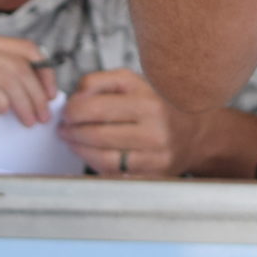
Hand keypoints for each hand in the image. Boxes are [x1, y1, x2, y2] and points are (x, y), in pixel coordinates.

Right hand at [0, 34, 56, 126]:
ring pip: (12, 82)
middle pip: (23, 69)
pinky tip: (3, 112)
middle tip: (44, 116)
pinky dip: (2, 104)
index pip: (27, 49)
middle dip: (38, 95)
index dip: (44, 71)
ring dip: (25, 104)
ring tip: (30, 122)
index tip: (51, 94)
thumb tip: (29, 91)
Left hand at [59, 69, 195, 177]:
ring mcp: (156, 153)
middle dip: (72, 131)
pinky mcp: (154, 173)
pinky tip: (88, 154)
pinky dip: (95, 163)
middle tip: (63, 128)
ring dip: (79, 149)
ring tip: (71, 140)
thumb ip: (100, 83)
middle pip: (97, 133)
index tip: (66, 111)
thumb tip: (74, 98)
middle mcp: (154, 126)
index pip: (96, 106)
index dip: (73, 110)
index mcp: (146, 98)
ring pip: (103, 156)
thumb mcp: (132, 82)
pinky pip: (115, 172)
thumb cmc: (157, 105)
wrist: (194, 134)